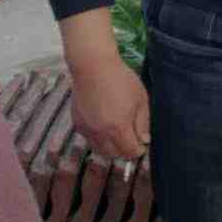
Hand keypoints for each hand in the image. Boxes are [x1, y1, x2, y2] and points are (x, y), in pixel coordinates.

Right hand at [68, 42, 149, 160]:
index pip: (129, 152)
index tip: (142, 145)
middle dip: (125, 151)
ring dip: (111, 148)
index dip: (138, 151)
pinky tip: (105, 126)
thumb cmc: (121, 79)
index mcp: (118, 127)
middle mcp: (100, 133)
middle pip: (113, 155)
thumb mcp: (140, 99)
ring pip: (99, 150)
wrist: (93, 66)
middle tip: (132, 141)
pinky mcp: (78, 124)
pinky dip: (99, 139)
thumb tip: (144, 140)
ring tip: (119, 135)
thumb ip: (143, 123)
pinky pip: (90, 139)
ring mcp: (87, 129)